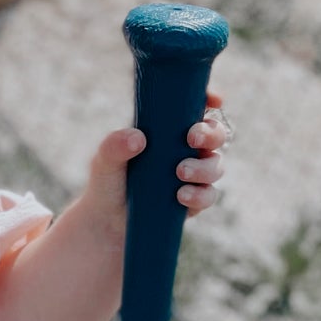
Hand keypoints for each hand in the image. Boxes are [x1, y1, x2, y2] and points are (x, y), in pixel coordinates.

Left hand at [82, 89, 231, 238]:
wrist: (106, 220)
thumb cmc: (107, 181)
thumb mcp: (104, 161)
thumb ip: (114, 145)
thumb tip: (138, 138)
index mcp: (167, 131)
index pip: (195, 109)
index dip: (210, 99)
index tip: (214, 100)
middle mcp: (185, 149)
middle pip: (215, 135)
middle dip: (211, 134)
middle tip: (192, 138)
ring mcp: (192, 175)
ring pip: (216, 165)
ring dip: (204, 167)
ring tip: (180, 172)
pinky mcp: (193, 200)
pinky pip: (209, 195)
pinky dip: (200, 195)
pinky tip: (182, 196)